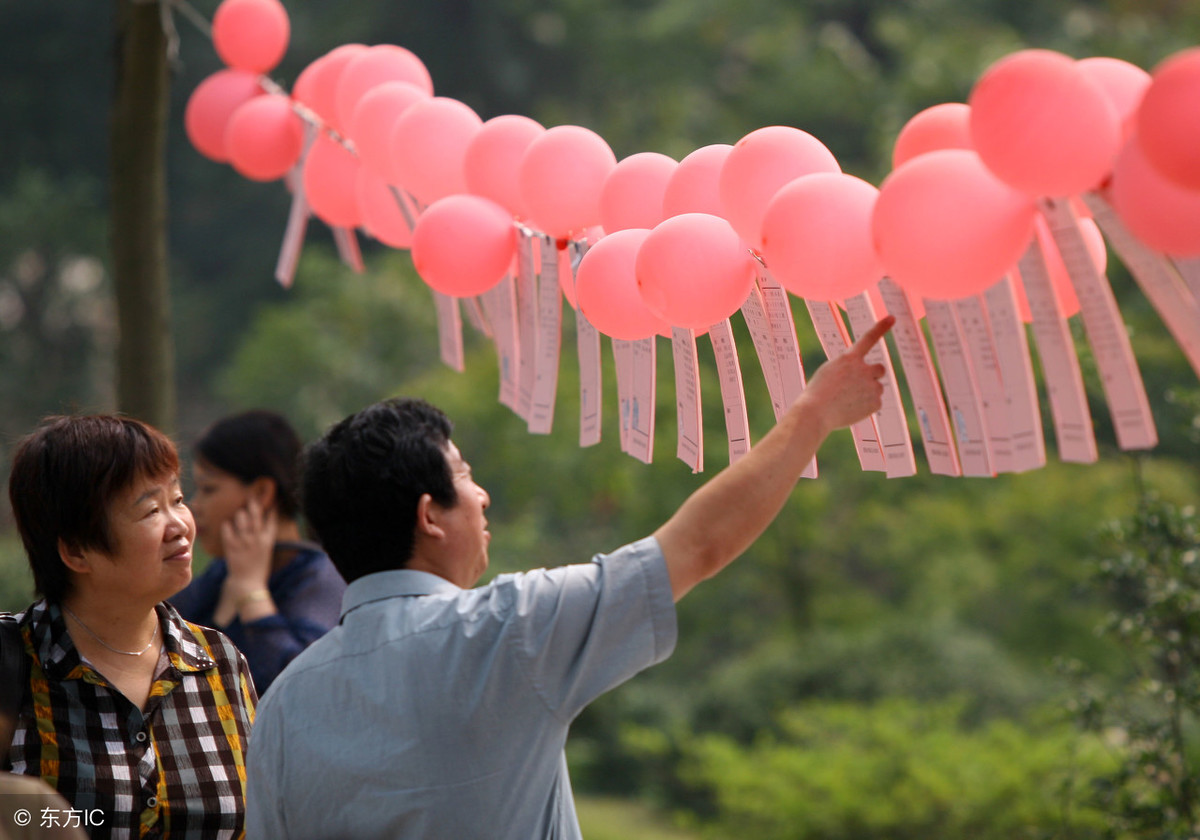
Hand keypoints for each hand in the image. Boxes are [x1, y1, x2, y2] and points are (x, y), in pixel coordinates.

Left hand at [221, 497, 277, 595]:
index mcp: (268, 541)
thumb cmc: (258, 570)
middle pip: (256, 517)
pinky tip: (226, 523)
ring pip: (242, 520)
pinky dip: (227, 526)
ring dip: (241, 514)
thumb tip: (262, 528)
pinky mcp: (232, 547)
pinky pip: (228, 532)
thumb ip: (264, 540)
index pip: (272, 521)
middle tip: (252, 498)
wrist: (248, 584)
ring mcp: (244, 543)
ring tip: (240, 512)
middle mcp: (256, 540)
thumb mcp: (266, 554)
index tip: (272, 502)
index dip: (272, 510)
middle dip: (254, 505)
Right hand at [799, 315, 892, 433]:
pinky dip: (865, 407)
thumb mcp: (830, 373)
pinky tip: (851, 410)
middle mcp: (863, 369)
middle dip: (873, 375)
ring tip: (847, 402)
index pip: (868, 339)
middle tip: (860, 385)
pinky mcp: (875, 403)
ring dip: (866, 393)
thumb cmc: (817, 393)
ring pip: (876, 388)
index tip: (892, 318)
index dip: (881, 328)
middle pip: (879, 369)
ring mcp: (871, 386)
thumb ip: (850, 371)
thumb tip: (868, 383)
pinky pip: (875, 403)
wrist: (816, 413)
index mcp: (849, 359)